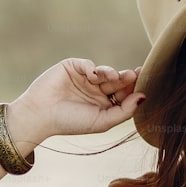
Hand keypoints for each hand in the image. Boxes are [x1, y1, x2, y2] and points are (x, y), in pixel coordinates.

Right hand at [5, 58, 144, 144]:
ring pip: (105, 71)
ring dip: (111, 73)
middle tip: (134, 74)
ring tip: (115, 77)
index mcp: (103, 104)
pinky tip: (93, 76)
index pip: (123, 94)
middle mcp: (95, 90)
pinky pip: (88, 64)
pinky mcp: (72, 67)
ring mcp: (84, 78)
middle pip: (117, 81)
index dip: (133, 88)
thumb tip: (144, 96)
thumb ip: (124, 111)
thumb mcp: (102, 121)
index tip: (145, 83)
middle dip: (126, 78)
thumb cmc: (71, 122)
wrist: (40, 115)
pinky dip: (93, 68)